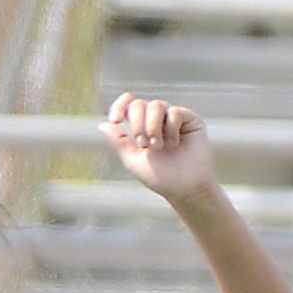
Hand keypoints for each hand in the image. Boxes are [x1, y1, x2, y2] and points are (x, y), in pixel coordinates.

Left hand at [98, 94, 215, 201]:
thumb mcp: (134, 160)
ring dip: (152, 127)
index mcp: (142, 126)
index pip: (129, 104)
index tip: (116, 120)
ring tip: (158, 146)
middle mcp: (157, 119)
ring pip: (156, 105)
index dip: (120, 106)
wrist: (184, 188)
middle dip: (137, 124)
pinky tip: (175, 143)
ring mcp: (173, 117)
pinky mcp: (190, 118)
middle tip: (144, 144)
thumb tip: (102, 125)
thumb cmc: (161, 178)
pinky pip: (174, 112)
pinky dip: (171, 129)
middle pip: (139, 104)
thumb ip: (119, 142)